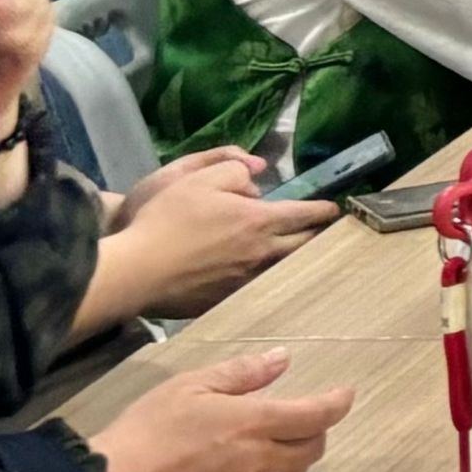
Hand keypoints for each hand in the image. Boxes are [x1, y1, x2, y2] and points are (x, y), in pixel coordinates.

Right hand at [88, 348, 353, 471]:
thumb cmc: (149, 428)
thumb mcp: (191, 385)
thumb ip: (242, 373)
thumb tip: (282, 359)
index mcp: (253, 424)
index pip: (315, 416)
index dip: (337, 404)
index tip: (345, 394)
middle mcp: (260, 459)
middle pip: (314, 448)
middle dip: (320, 428)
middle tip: (309, 412)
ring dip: (303, 453)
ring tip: (289, 435)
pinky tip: (264, 461)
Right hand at [105, 156, 330, 317]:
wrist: (137, 270)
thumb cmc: (167, 219)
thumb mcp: (199, 178)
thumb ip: (234, 170)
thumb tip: (255, 179)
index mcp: (259, 221)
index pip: (303, 214)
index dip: (322, 210)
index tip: (334, 209)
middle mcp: (260, 254)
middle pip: (301, 245)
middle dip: (316, 236)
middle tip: (323, 232)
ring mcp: (244, 281)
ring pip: (281, 269)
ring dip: (292, 259)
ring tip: (298, 253)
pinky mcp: (225, 300)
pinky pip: (255, 287)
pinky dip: (265, 279)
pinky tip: (262, 277)